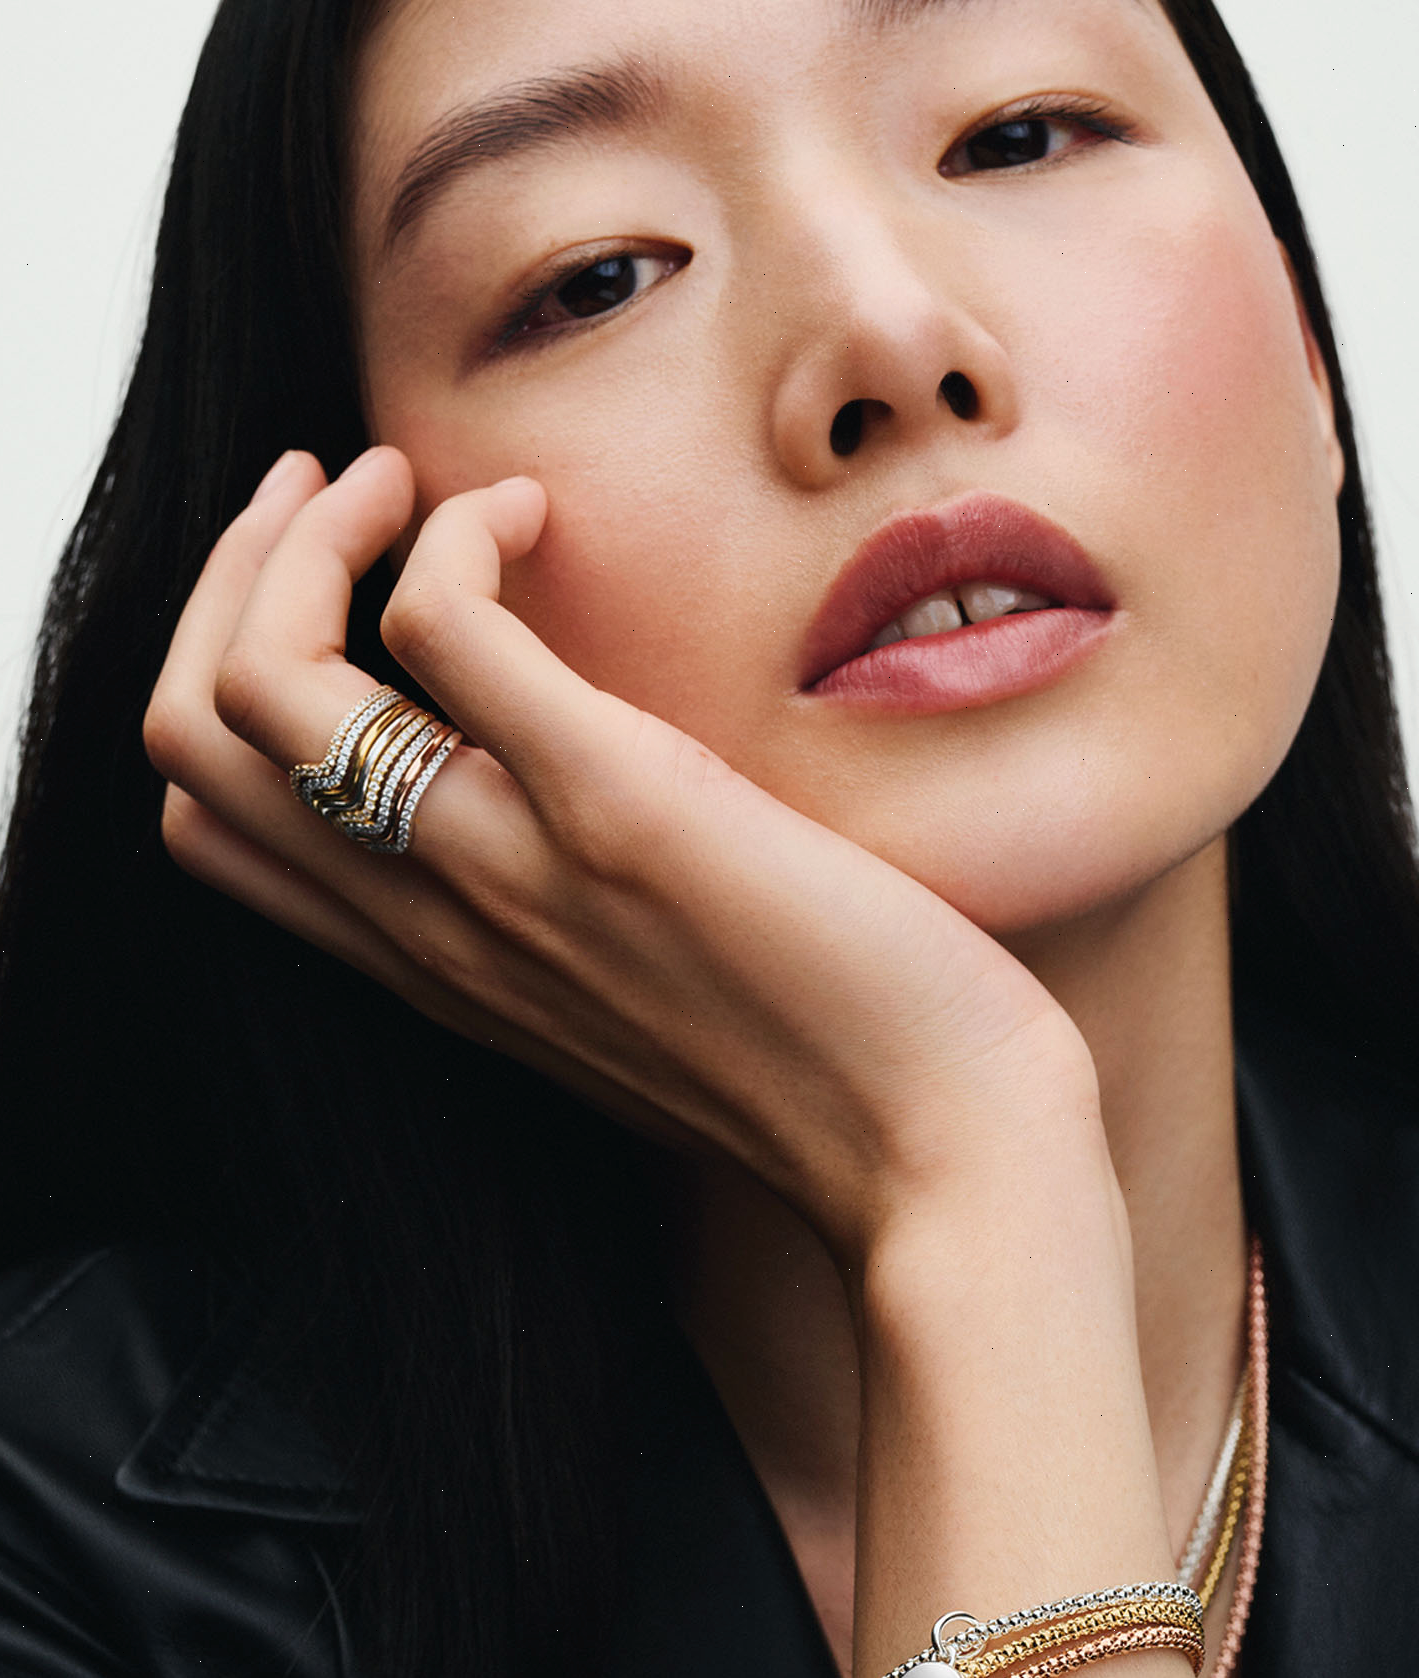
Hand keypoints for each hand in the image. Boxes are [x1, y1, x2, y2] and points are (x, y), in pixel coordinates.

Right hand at [144, 446, 1091, 1260]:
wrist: (935, 1156)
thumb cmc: (824, 1072)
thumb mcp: (638, 1000)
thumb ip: (556, 918)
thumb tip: (562, 813)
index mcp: (432, 968)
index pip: (212, 826)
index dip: (226, 677)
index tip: (321, 592)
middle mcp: (430, 923)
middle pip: (187, 737)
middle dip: (232, 579)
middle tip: (334, 494)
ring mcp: (502, 867)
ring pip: (263, 681)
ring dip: (308, 535)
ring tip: (406, 483)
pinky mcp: (609, 804)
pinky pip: (439, 625)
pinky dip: (456, 534)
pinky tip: (535, 517)